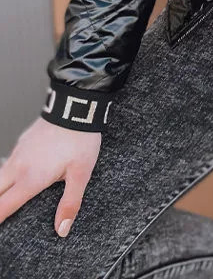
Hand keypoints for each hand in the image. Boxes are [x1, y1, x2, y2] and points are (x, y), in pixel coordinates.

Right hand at [0, 116, 100, 236]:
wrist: (75, 108)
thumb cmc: (80, 140)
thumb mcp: (80, 174)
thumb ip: (70, 203)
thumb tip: (62, 229)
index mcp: (30, 179)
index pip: (3, 207)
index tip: (1, 227)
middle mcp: (19, 167)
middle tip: (3, 212)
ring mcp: (18, 152)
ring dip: (1, 190)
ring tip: (9, 197)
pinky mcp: (22, 142)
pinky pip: (8, 163)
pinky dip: (8, 174)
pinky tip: (18, 176)